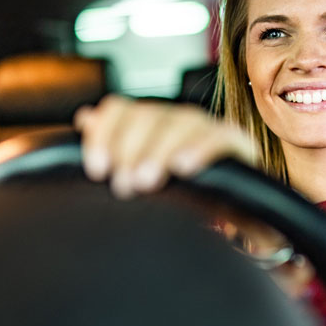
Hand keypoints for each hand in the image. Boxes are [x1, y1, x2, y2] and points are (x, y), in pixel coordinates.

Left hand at [73, 95, 257, 197]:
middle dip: (130, 149)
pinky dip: (200, 149)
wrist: (233, 216)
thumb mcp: (142, 178)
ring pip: (182, 122)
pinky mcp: (239, 145)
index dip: (105, 133)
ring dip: (160, 150)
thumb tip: (86, 118)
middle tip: (122, 185)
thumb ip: (116, 149)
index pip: (121, 109)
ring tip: (146, 181)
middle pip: (150, 115)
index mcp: (151, 125)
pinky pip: (220, 137)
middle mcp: (178, 120)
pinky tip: (184, 168)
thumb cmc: (181, 200)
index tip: (96, 168)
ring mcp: (210, 129)